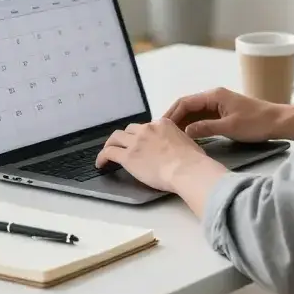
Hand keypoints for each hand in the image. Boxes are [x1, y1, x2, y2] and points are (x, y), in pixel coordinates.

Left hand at [96, 118, 224, 193]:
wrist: (186, 169)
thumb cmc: (192, 160)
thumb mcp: (187, 141)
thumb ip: (177, 140)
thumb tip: (177, 147)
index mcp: (163, 124)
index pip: (147, 126)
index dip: (142, 135)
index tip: (141, 143)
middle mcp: (147, 129)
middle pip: (130, 129)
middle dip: (126, 138)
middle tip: (124, 147)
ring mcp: (136, 142)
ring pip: (116, 137)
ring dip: (111, 144)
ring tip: (108, 153)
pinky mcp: (128, 156)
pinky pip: (109, 152)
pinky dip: (102, 157)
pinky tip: (101, 164)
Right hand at [164, 87, 293, 142]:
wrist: (278, 122)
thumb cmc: (256, 123)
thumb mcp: (230, 127)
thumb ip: (206, 128)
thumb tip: (185, 132)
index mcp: (214, 95)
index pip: (185, 102)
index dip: (172, 114)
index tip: (161, 127)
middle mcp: (214, 96)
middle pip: (187, 106)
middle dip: (174, 118)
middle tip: (162, 133)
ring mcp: (218, 104)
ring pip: (194, 112)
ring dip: (183, 123)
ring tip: (171, 137)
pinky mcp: (223, 112)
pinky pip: (202, 117)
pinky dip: (193, 125)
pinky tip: (187, 137)